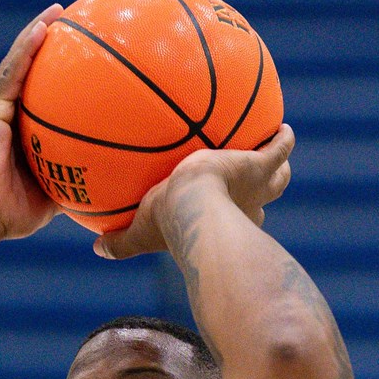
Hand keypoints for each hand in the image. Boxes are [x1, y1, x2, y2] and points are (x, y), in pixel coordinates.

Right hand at [0, 12, 62, 245]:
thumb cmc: (13, 214)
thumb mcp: (56, 195)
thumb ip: (78, 182)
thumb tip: (115, 184)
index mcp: (20, 130)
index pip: (39, 92)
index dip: (55, 68)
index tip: (78, 48)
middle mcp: (7, 114)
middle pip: (27, 70)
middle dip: (45, 41)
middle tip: (70, 17)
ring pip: (17, 65)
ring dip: (34, 35)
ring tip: (57, 12)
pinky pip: (10, 78)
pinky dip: (25, 52)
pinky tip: (41, 31)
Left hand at [95, 125, 294, 261]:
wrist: (193, 207)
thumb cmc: (168, 224)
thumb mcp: (140, 234)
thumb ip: (120, 244)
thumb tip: (96, 250)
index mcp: (224, 220)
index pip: (234, 217)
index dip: (235, 211)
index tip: (229, 203)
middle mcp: (247, 206)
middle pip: (264, 198)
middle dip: (265, 188)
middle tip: (262, 176)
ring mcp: (256, 185)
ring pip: (279, 177)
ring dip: (280, 165)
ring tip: (277, 145)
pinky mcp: (259, 164)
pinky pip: (280, 147)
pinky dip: (283, 138)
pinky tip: (283, 127)